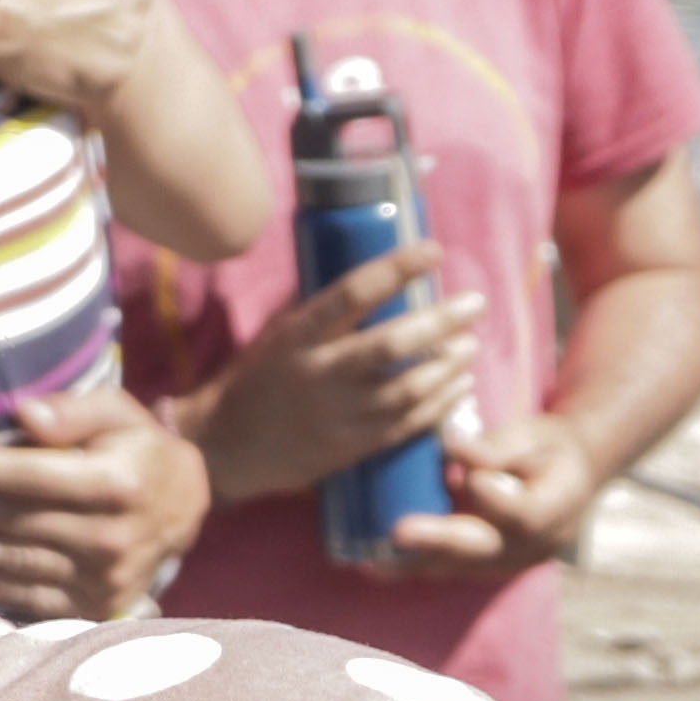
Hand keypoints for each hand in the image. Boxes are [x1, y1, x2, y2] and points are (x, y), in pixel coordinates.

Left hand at [0, 380, 212, 619]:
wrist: (182, 510)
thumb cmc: (137, 450)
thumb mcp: (119, 413)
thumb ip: (75, 410)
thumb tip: (27, 415)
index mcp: (118, 482)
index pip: (40, 476)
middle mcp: (112, 536)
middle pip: (20, 523)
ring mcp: (104, 578)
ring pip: (18, 563)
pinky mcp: (95, 605)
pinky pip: (32, 597)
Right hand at [183, 242, 485, 501]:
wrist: (224, 448)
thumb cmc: (255, 381)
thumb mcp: (277, 335)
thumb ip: (321, 310)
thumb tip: (374, 275)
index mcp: (298, 336)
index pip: (354, 293)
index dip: (398, 268)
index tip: (434, 251)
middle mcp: (318, 374)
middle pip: (391, 344)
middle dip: (440, 321)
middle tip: (476, 304)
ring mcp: (336, 415)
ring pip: (406, 388)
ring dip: (448, 367)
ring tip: (471, 347)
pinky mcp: (349, 449)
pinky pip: (405, 426)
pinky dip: (439, 406)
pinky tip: (460, 389)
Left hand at [361, 404, 610, 579]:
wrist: (569, 477)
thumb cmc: (548, 447)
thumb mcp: (531, 434)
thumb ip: (496, 447)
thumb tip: (452, 448)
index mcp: (559, 506)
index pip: (524, 513)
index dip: (492, 498)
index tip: (461, 475)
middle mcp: (538, 545)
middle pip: (486, 548)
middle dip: (440, 542)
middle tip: (399, 533)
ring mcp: (514, 562)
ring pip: (464, 566)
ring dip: (419, 563)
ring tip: (375, 561)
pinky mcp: (490, 568)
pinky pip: (454, 569)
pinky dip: (419, 565)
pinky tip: (380, 565)